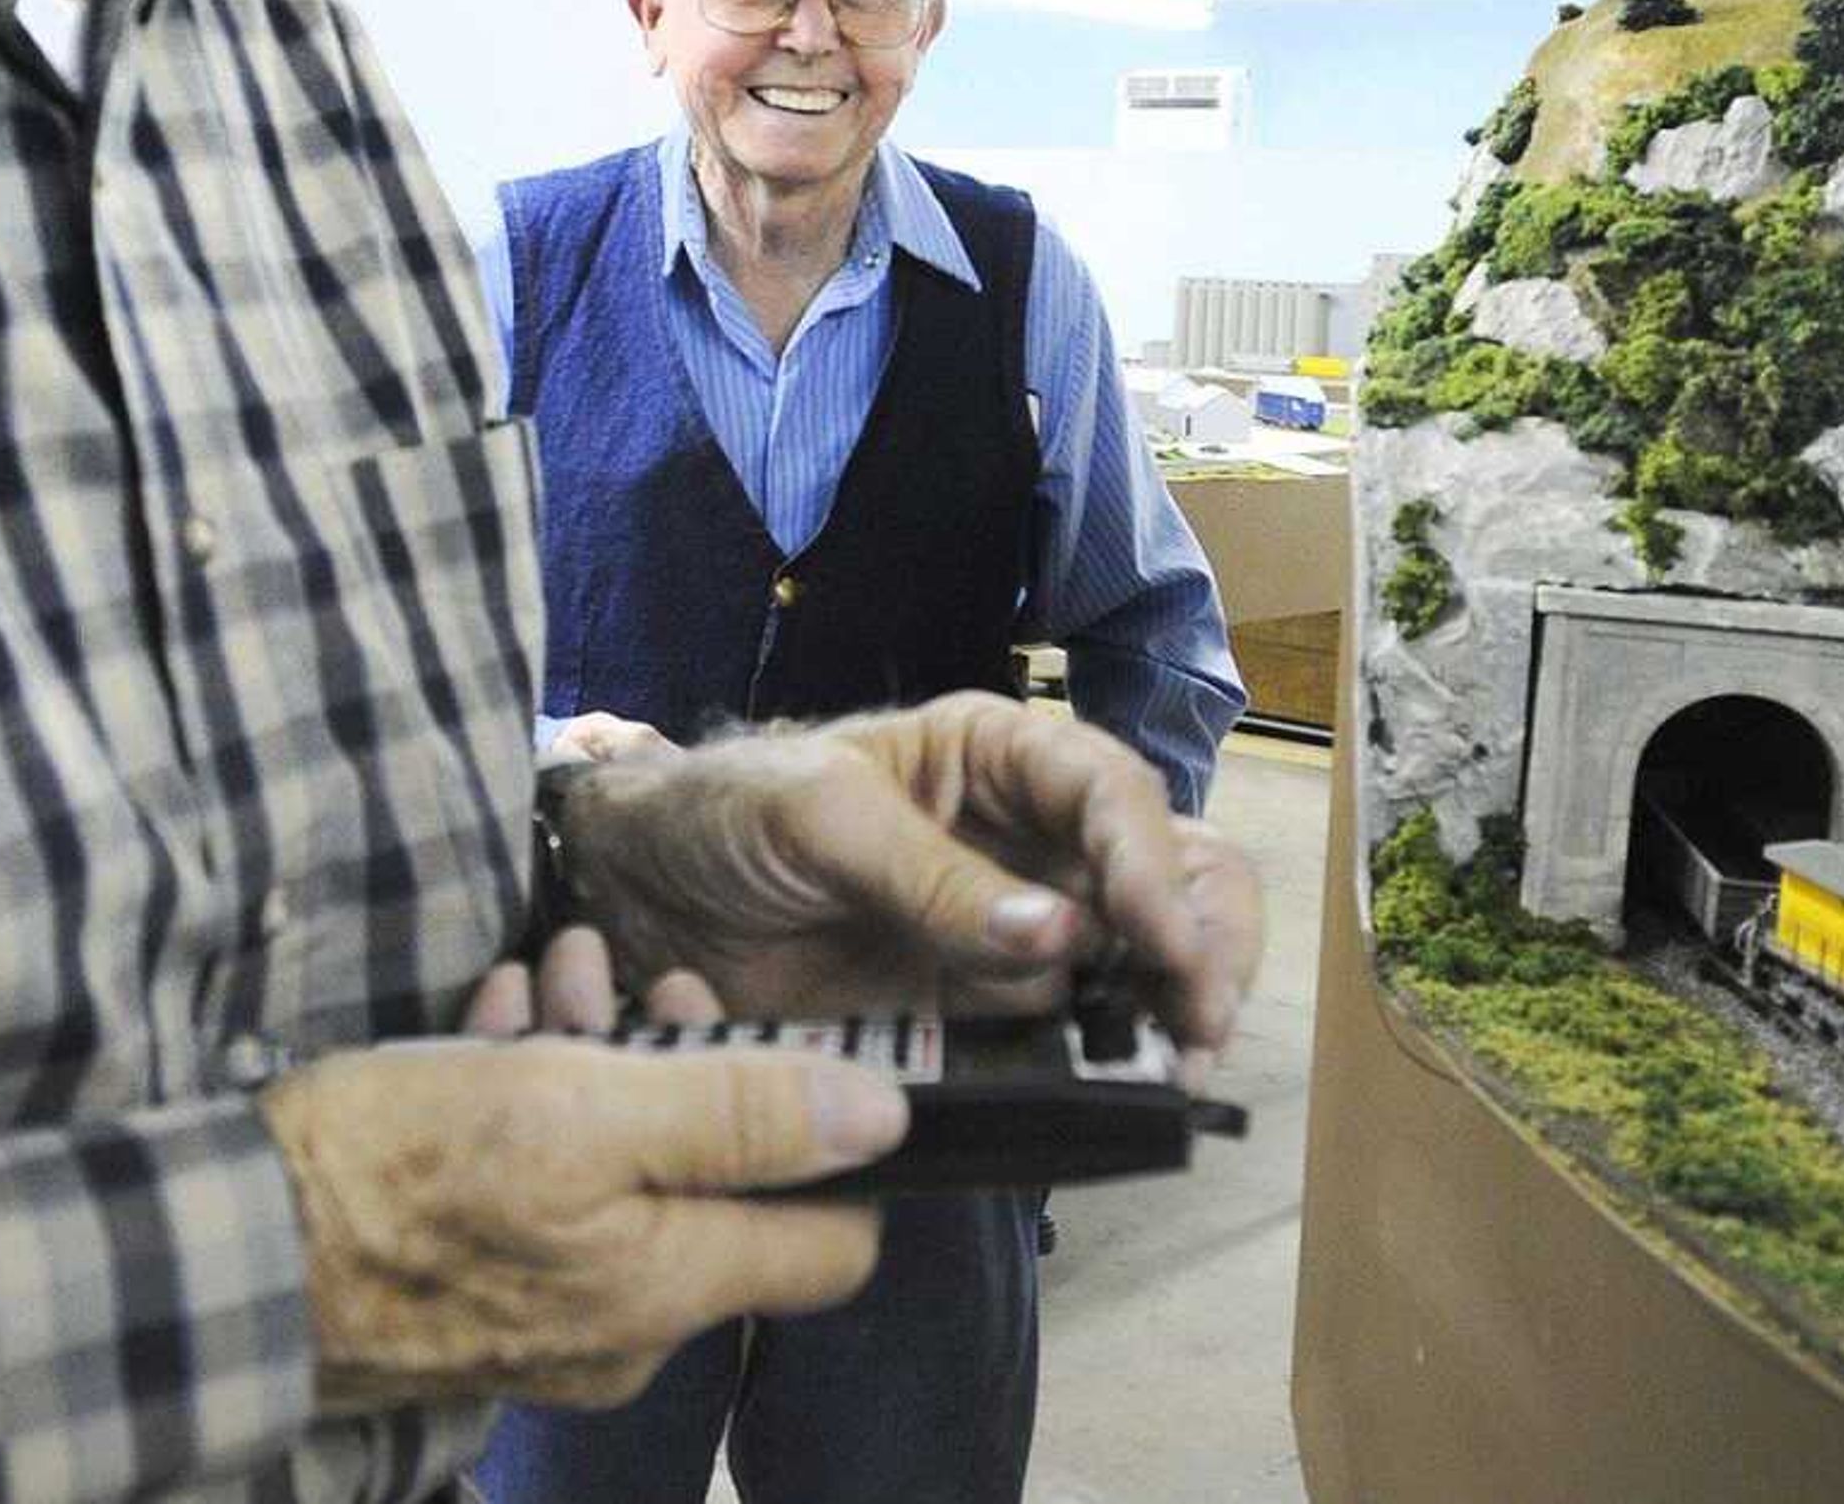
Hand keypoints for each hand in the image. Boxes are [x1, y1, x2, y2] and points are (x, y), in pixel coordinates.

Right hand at [263, 929, 903, 1415]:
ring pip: (622, 1179)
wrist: (215, 1250)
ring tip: (550, 976)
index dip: (835, 1140)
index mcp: (669, 1290)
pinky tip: (493, 1030)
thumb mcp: (582, 1107)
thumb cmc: (395, 1172)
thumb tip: (884, 1117)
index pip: (835, 1246)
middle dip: (686, 1064)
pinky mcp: (470, 1299)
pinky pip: (543, 1201)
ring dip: (600, 1064)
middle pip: (716, 1192)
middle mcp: (623, 1332)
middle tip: (627, 973)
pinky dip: (533, 1108)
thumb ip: (741, 1114)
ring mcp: (543, 1324)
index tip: (780, 1045)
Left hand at [553, 692, 1263, 1062]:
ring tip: (1177, 1063)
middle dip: (1204, 937)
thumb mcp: (819, 818)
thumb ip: (933, 876)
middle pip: (1171, 869)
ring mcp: (1017, 932)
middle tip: (1196, 1018)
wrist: (640, 895)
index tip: (1161, 942)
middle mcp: (1032, 839)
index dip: (1153, 864)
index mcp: (1001, 756)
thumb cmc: (726, 812)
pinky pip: (1076, 1034)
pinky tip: (1125, 1088)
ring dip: (1180, 1003)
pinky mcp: (986, 1013)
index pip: (1114, 794)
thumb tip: (1059, 939)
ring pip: (1146, 955)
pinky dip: (1116, 1059)